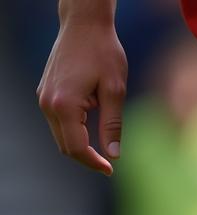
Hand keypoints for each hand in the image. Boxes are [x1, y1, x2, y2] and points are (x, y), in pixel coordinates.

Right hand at [37, 16, 127, 175]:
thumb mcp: (115, 91)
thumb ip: (113, 125)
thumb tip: (114, 155)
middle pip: (65, 146)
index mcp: (64, 104)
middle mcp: (48, 102)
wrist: (84, 24)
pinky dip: (73, 132)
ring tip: (102, 149)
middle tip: (109, 165)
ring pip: (60, 136)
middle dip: (86, 159)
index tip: (110, 170)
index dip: (93, 163)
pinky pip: (57, 122)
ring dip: (79, 146)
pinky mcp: (45, 92)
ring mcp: (44, 96)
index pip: (76, 148)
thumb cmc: (103, 53)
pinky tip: (90, 132)